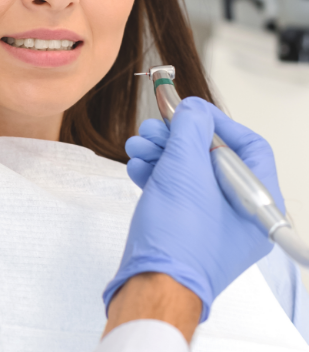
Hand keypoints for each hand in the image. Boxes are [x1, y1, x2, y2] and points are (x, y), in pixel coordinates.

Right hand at [103, 97, 283, 321]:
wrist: (150, 284)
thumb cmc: (178, 240)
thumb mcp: (185, 170)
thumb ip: (191, 130)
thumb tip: (194, 110)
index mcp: (257, 202)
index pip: (248, 147)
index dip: (217, 123)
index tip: (189, 111)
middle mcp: (239, 214)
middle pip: (212, 157)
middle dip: (177, 138)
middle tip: (153, 129)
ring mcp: (211, 223)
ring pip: (189, 173)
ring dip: (160, 153)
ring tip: (137, 146)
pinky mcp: (184, 229)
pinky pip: (175, 192)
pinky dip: (156, 174)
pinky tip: (137, 167)